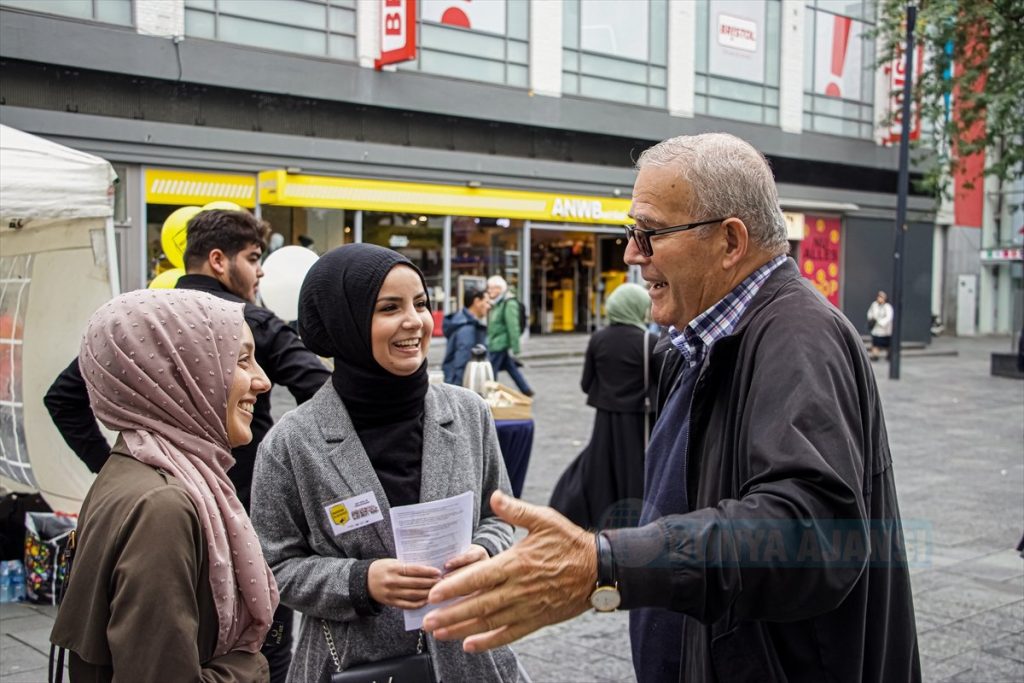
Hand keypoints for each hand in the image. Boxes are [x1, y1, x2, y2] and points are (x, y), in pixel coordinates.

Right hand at [368, 559, 440, 609]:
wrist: (364, 581)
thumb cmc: (382, 568)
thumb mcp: (392, 562)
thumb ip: (407, 566)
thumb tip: (427, 569)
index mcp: (393, 568)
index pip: (414, 570)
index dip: (427, 571)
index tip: (438, 572)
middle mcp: (392, 581)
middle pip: (416, 583)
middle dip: (431, 583)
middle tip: (442, 582)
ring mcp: (391, 593)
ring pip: (413, 595)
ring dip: (427, 593)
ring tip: (437, 590)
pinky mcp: (391, 603)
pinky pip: (407, 605)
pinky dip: (418, 604)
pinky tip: (426, 600)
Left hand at [422, 491, 595, 651]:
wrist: (599, 569)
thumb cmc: (569, 542)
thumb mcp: (544, 519)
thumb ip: (516, 510)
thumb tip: (494, 496)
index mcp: (516, 563)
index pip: (479, 578)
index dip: (454, 586)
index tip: (434, 593)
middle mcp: (519, 588)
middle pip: (478, 604)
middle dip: (450, 613)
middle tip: (427, 620)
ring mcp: (527, 607)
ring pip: (490, 622)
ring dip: (462, 629)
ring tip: (440, 633)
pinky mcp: (537, 619)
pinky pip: (510, 634)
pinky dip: (490, 642)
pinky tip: (470, 645)